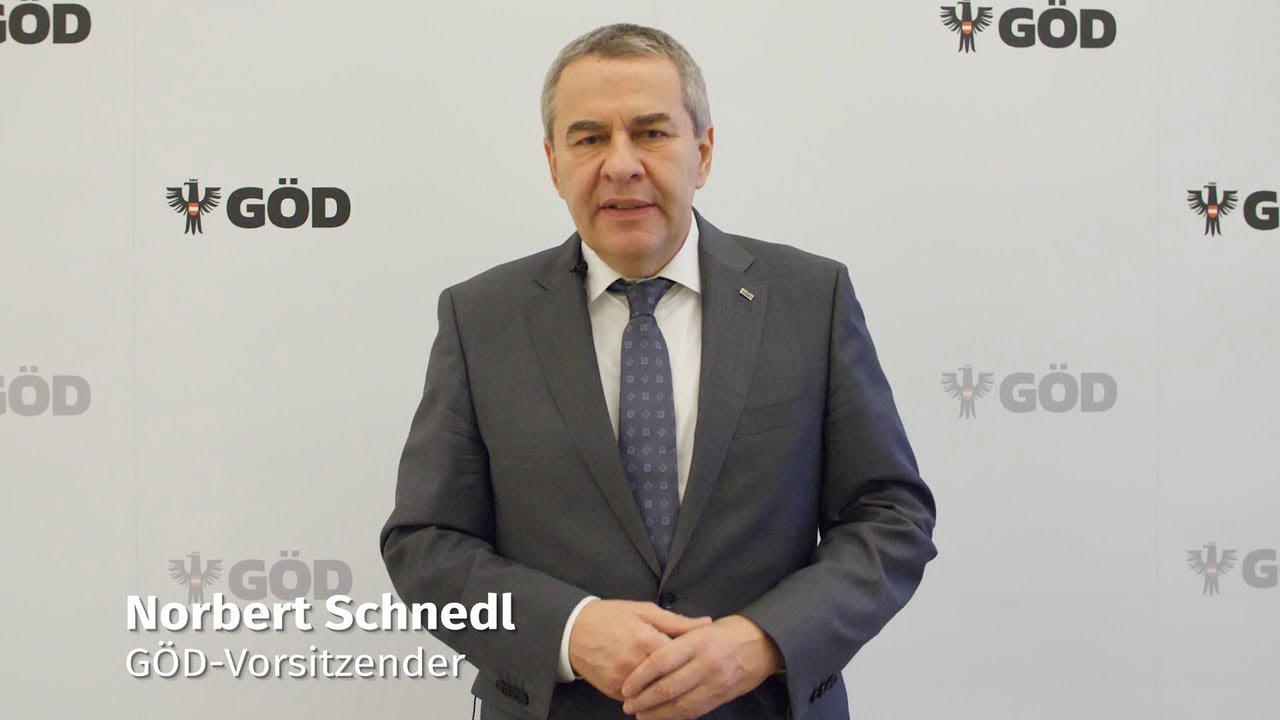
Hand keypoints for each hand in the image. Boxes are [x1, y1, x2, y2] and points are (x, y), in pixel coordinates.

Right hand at [568, 599, 712, 700]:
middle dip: (684, 676)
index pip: (681, 657)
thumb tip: (707, 624)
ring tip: (679, 681)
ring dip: (668, 688)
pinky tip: (658, 687)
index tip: (702, 656)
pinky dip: (650, 695)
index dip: (694, 658)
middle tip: (694, 672)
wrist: (572, 630)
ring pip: (656, 693)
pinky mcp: (613, 691)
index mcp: (646, 640)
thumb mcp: (644, 610)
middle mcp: (635, 664)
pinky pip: (639, 699)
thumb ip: (677, 621)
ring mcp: (623, 681)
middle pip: (671, 678)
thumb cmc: (610, 616)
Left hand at [619, 614, 782, 719]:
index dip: (640, 677)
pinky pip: (695, 711)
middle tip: (628, 705)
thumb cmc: (731, 631)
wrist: (765, 644)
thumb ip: (678, 633)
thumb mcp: (704, 625)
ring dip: (657, 713)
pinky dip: (676, 717)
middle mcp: (706, 664)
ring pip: (680, 705)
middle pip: (667, 687)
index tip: (626, 686)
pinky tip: (663, 718)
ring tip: (640, 716)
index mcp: (697, 641)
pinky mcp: (722, 697)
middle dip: (644, 699)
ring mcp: (715, 683)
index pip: (661, 661)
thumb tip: (650, 644)